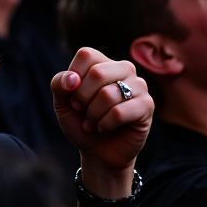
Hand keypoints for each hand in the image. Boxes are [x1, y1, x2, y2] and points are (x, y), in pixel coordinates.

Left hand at [51, 47, 152, 173]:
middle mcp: (124, 68)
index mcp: (103, 62)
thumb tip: (73, 79)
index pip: (86, 55)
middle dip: (83, 99)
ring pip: (108, 94)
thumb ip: (59, 84)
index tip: (73, 96)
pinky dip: (105, 125)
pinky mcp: (147, 105)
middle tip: (84, 111)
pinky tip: (105, 128)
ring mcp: (138, 85)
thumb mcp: (61, 102)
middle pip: (97, 73)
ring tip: (94, 121)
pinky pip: (119, 113)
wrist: (97, 151)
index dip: (73, 79)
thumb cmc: (80, 121)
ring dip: (94, 115)